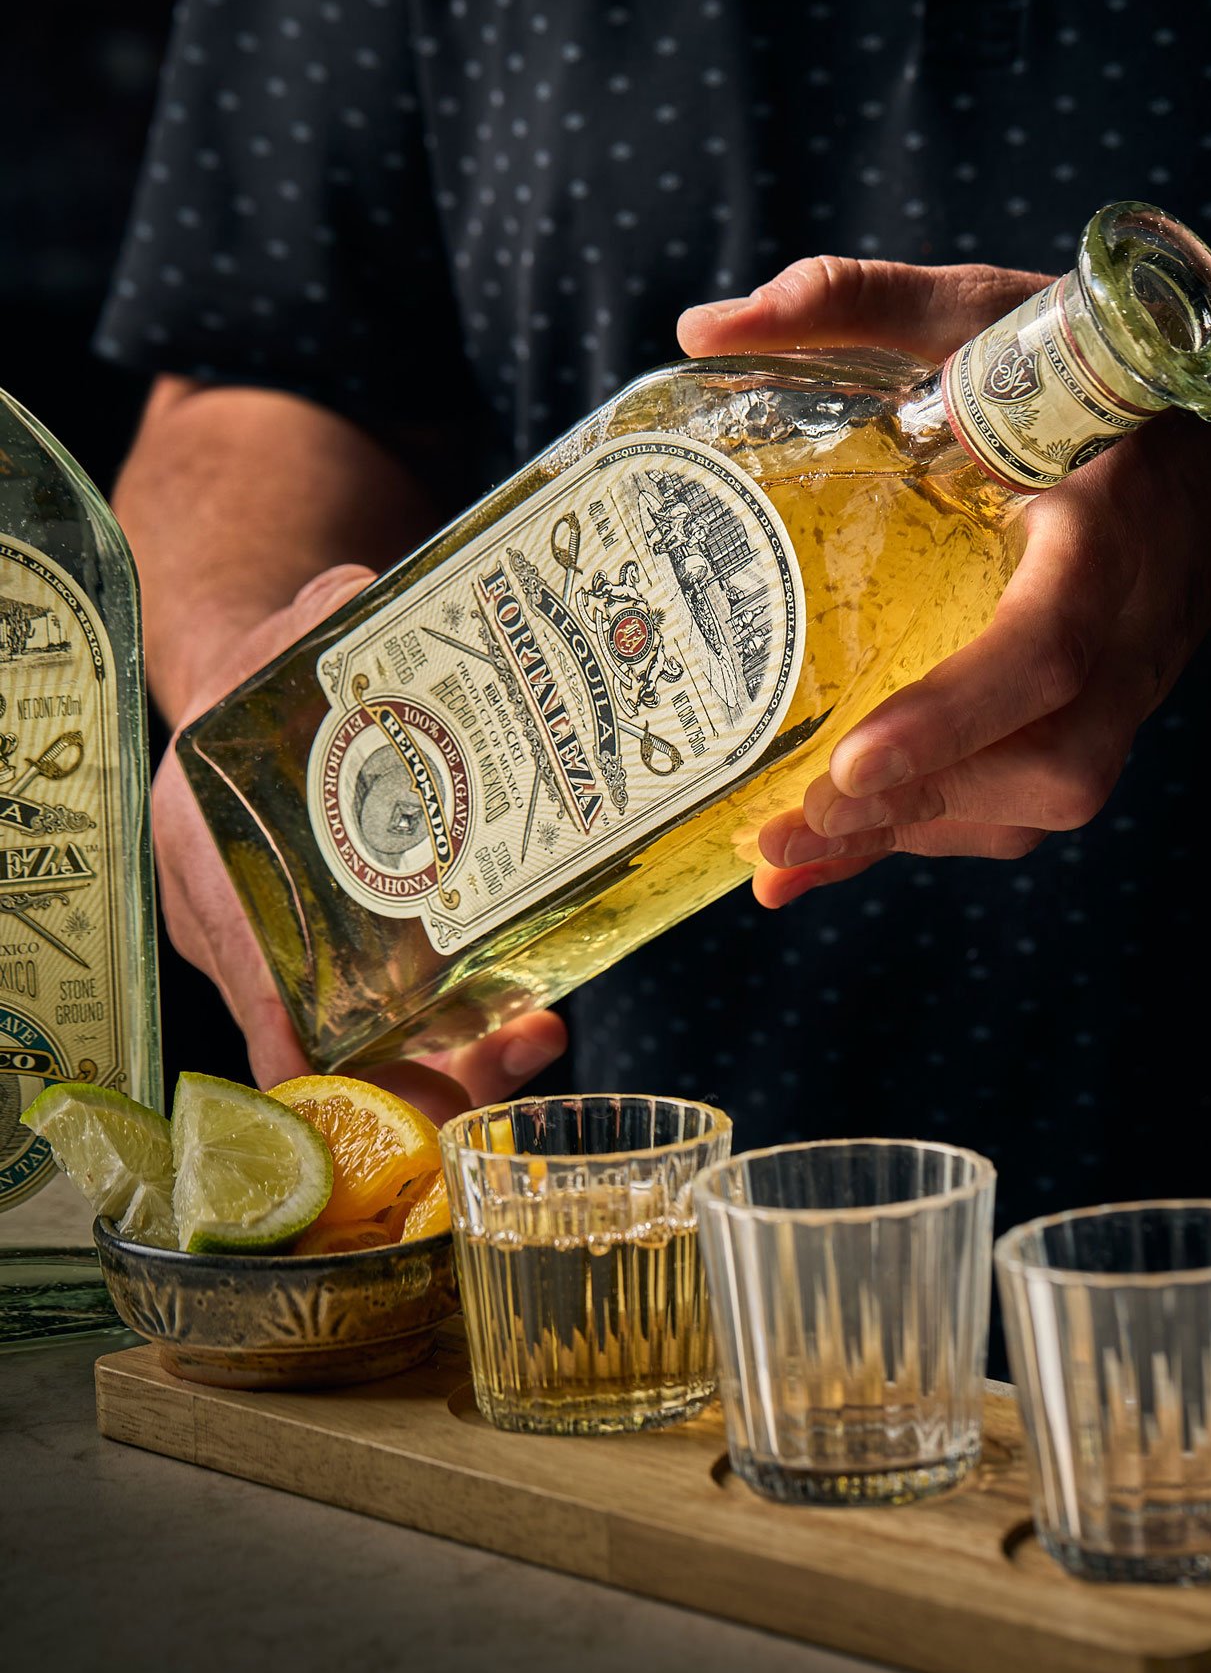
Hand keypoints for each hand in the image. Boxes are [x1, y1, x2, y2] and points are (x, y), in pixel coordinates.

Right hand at [153, 564, 566, 1120]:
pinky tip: (537, 1017)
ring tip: (536, 1040)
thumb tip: (355, 594)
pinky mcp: (362, 948)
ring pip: (377, 1039)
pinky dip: (469, 1026)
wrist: (262, 693)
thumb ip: (318, 619)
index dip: (294, 1033)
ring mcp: (307, 947)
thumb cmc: (264, 680)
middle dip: (406, 1067)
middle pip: (321, 1036)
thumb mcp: (279, 642)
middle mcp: (252, 927)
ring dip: (455, 1057)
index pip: (246, 973)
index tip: (346, 1078)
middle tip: (493, 1060)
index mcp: (211, 864)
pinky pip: (412, 1012)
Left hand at [678, 256, 1210, 904]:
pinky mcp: (1090, 730)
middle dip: (912, 807)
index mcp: (1105, 539)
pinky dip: (921, 836)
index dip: (956, 714)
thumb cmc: (1092, 384)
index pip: (1047, 649)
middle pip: (1050, 764)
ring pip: (1034, 805)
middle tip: (780, 829)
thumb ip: (857, 303)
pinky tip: (825, 847)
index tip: (852, 761)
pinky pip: (1018, 813)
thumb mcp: (988, 318)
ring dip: (906, 837)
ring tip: (778, 852)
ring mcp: (1117, 701)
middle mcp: (1125, 642)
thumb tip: (702, 326)